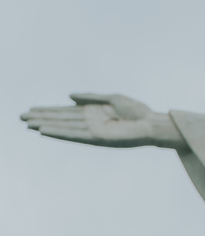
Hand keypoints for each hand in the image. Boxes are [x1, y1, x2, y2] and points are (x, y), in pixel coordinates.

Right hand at [21, 92, 185, 149]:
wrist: (151, 123)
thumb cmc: (136, 111)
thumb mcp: (111, 98)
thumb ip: (90, 97)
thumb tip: (69, 97)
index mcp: (92, 112)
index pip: (65, 112)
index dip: (48, 111)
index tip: (32, 110)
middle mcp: (89, 122)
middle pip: (60, 120)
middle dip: (41, 118)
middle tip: (21, 118)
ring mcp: (92, 131)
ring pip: (63, 127)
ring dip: (45, 125)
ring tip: (28, 124)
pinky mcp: (98, 138)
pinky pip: (74, 135)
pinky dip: (59, 133)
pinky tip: (45, 131)